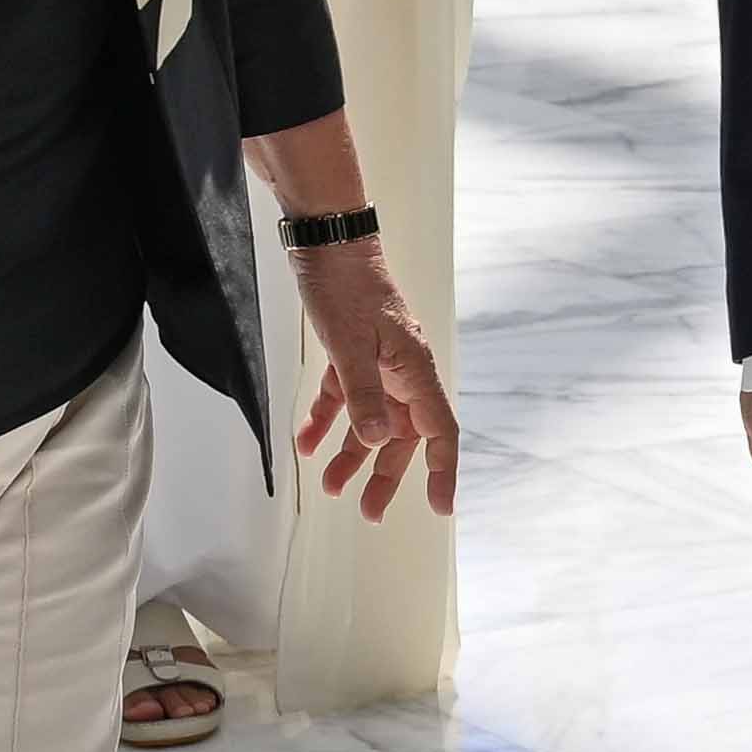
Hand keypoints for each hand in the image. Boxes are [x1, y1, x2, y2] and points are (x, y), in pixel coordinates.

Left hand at [289, 238, 461, 519]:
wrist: (327, 240)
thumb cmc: (345, 285)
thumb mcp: (349, 344)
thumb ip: (362, 395)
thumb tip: (374, 441)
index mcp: (414, 370)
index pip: (439, 431)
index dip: (443, 471)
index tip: (441, 506)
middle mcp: (401, 371)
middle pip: (402, 436)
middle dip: (386, 476)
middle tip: (369, 511)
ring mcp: (377, 363)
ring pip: (371, 422)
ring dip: (352, 454)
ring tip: (330, 485)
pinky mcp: (351, 354)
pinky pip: (343, 398)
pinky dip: (326, 421)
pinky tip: (307, 443)